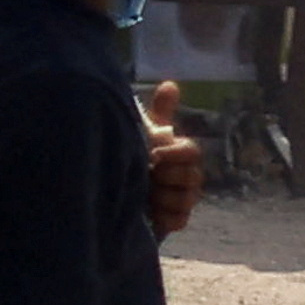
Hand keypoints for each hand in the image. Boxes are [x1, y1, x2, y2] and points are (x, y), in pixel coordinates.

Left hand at [142, 79, 205, 238]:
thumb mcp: (146, 135)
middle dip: (166, 177)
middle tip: (148, 176)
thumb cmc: (136, 161)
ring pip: (185, 199)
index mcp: (182, 155)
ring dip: (162, 197)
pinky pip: (180, 220)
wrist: (114, 197)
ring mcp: (184, 200)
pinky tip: (149, 212)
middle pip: (191, 177)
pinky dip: (164, 216)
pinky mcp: (175, 221)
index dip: (175, 154)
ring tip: (144, 196)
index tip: (155, 155)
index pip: (191, 152)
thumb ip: (160, 114)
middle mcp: (188, 177)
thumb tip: (170, 84)